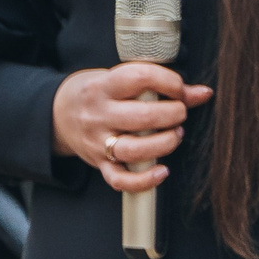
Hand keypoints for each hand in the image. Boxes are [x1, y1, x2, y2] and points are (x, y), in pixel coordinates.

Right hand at [51, 63, 212, 192]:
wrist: (55, 114)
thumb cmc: (97, 93)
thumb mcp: (119, 79)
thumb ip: (159, 85)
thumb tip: (203, 93)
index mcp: (103, 86)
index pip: (140, 78)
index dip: (170, 82)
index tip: (180, 89)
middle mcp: (98, 115)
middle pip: (143, 118)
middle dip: (173, 115)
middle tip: (179, 113)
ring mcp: (97, 142)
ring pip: (134, 150)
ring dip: (164, 144)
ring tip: (175, 135)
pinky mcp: (98, 163)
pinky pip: (120, 180)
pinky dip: (143, 180)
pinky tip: (161, 171)